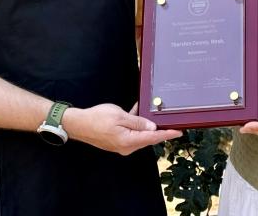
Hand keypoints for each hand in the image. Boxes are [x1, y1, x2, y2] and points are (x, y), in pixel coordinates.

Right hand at [65, 103, 181, 154]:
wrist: (79, 124)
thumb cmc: (97, 118)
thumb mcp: (120, 116)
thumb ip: (138, 122)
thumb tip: (153, 127)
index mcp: (129, 141)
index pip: (153, 138)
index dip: (167, 134)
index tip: (179, 132)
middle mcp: (127, 146)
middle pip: (148, 137)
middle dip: (159, 129)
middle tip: (171, 121)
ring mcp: (122, 145)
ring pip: (139, 134)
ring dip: (146, 124)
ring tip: (153, 112)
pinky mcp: (117, 141)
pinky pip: (131, 132)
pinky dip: (135, 123)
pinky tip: (136, 111)